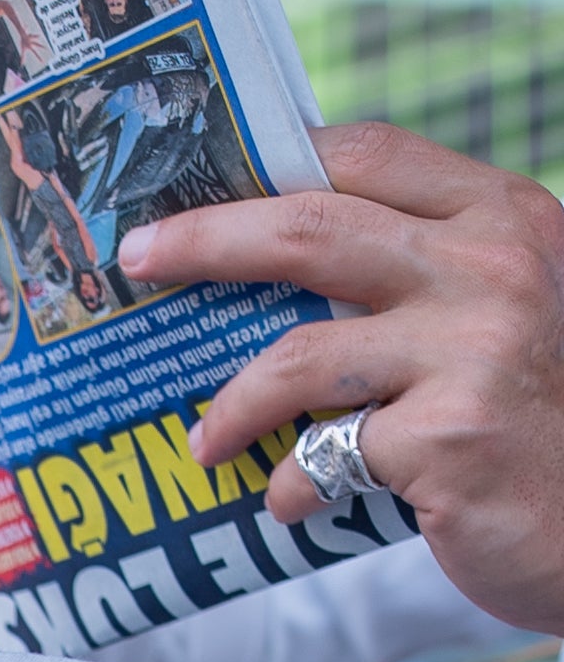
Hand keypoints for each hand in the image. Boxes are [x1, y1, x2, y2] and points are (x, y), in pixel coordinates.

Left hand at [132, 125, 563, 634]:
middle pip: (310, 228)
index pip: (369, 155)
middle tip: (138, 260)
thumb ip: (418, 277)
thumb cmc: (542, 420)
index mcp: (503, 216)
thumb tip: (276, 264)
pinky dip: (292, 487)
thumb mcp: (501, 315)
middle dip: (206, 240)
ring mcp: (473, 348)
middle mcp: (492, 267)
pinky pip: (326, 457)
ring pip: (298, 354)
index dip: (272, 163)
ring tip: (204, 443)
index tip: (198, 187)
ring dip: (231, 405)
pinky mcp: (449, 437)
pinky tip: (291, 506)